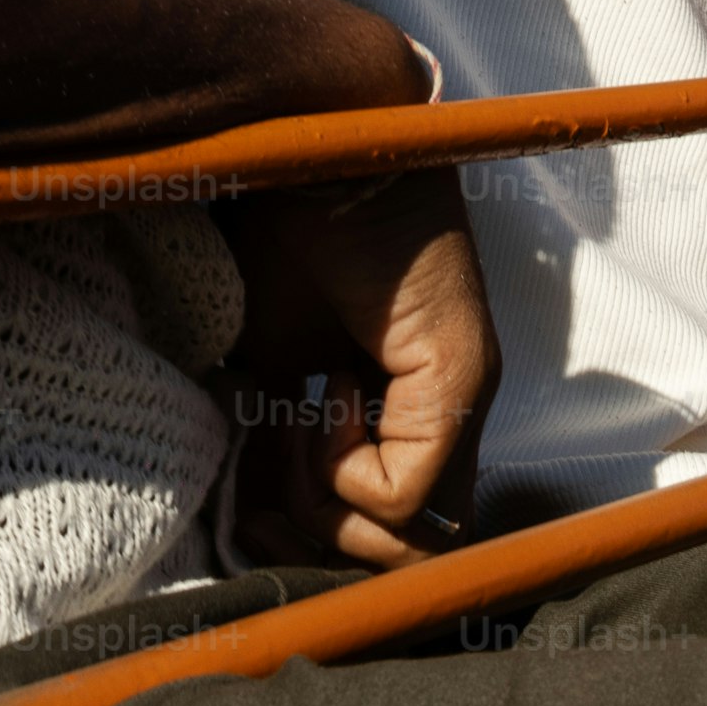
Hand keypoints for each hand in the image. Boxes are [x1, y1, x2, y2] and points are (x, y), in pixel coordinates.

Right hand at [219, 171, 495, 569]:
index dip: (322, 540)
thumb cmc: (292, 235)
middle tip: (269, 485)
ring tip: (297, 421)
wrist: (314, 151)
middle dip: (322, 542)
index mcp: (414, 408)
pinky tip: (325, 386)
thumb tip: (242, 514)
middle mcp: (455, 411)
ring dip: (329, 506)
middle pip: (415, 555)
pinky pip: (405, 490)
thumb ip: (273, 434)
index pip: (400, 532)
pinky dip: (342, 462)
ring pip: (419, 539)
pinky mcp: (456, 375)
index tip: (256, 503)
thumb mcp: (274, 360)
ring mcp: (464, 395)